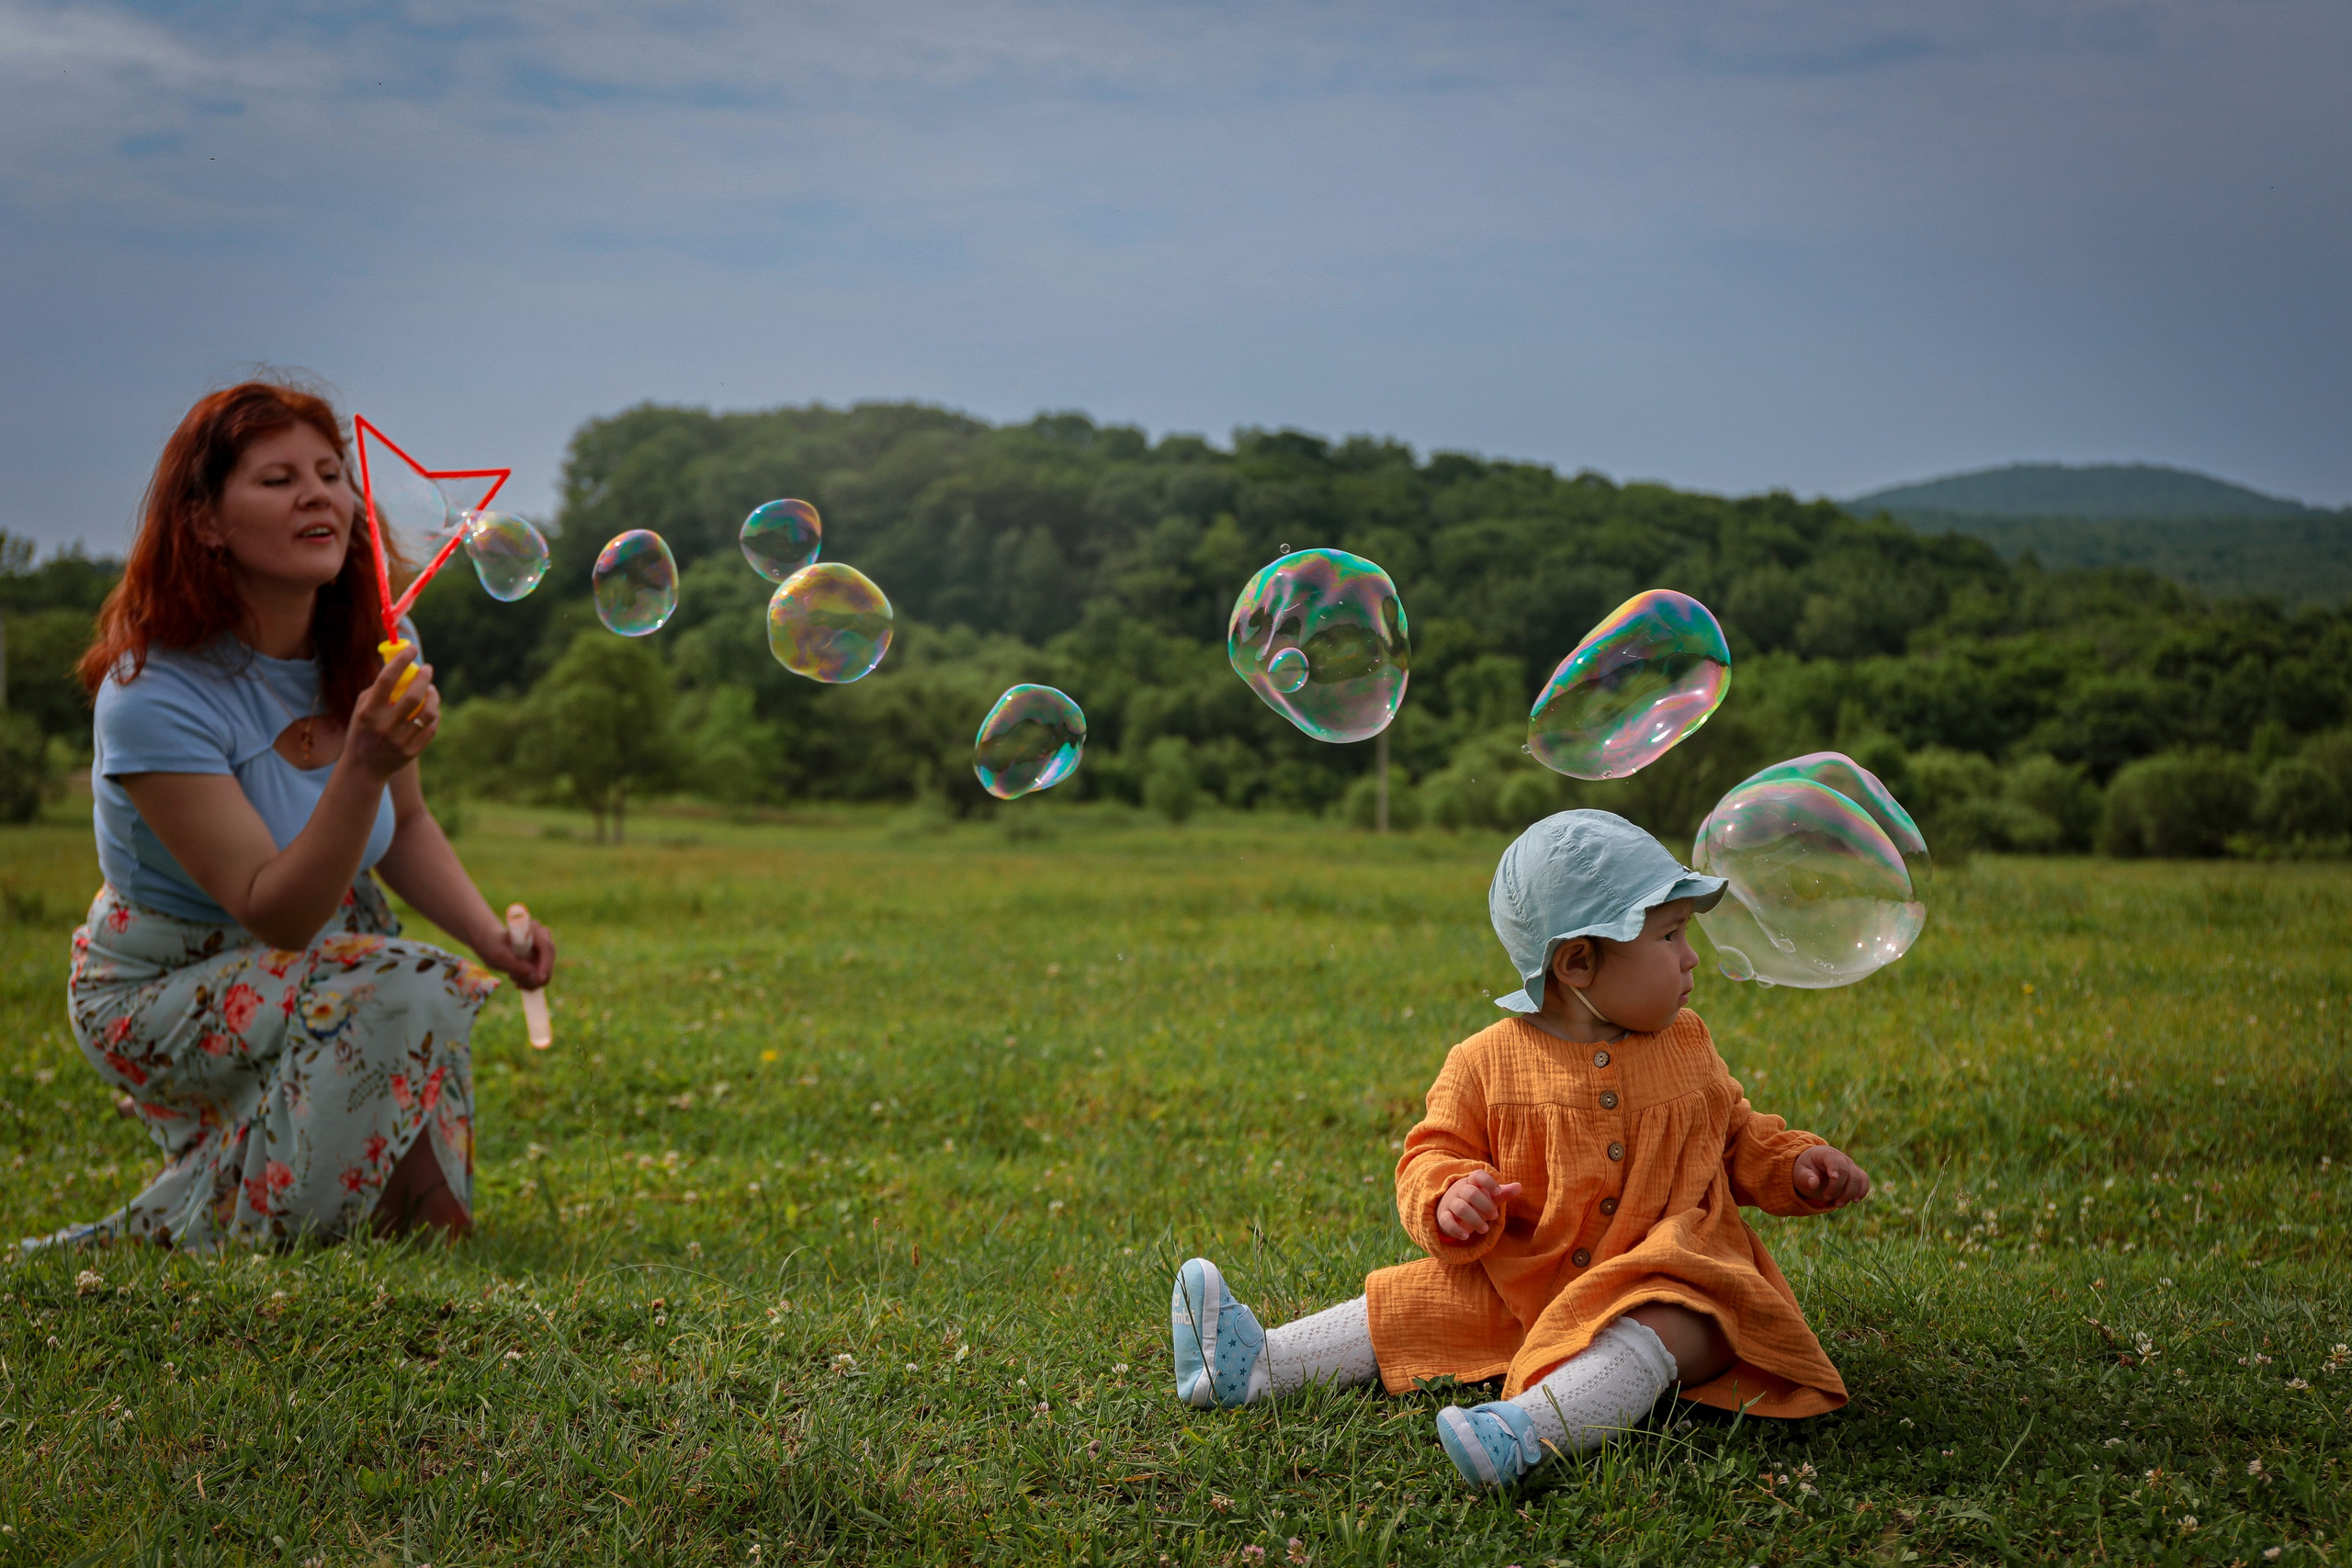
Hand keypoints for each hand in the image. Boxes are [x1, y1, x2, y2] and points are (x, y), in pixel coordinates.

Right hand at [347, 645, 439, 780]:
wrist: (363, 767)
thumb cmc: (363, 729)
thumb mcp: (362, 708)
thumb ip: (378, 689)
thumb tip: (400, 666)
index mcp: (369, 712)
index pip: (387, 680)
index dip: (401, 661)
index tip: (412, 649)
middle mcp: (384, 726)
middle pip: (413, 696)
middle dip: (424, 678)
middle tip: (427, 669)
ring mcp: (400, 740)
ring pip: (428, 713)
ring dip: (433, 697)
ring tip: (431, 689)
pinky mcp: (412, 751)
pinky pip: (431, 728)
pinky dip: (434, 714)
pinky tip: (432, 707)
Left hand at [475, 918, 555, 989]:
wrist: (491, 943)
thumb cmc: (493, 946)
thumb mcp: (500, 957)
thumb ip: (517, 967)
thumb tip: (537, 979)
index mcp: (533, 929)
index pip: (547, 948)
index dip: (546, 965)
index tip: (539, 980)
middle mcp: (543, 936)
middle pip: (549, 961)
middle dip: (535, 977)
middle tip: (516, 983)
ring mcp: (544, 948)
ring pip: (546, 972)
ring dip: (530, 980)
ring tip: (512, 976)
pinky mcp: (543, 959)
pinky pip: (542, 976)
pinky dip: (530, 982)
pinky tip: (517, 979)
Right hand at [1436, 1169, 1523, 1240]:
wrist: (1451, 1210)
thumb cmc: (1476, 1202)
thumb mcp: (1489, 1197)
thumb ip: (1503, 1193)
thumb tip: (1519, 1186)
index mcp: (1472, 1182)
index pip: (1478, 1175)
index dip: (1489, 1182)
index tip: (1498, 1192)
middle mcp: (1460, 1190)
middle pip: (1471, 1193)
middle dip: (1485, 1206)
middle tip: (1494, 1217)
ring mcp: (1450, 1203)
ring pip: (1461, 1208)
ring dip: (1475, 1220)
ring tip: (1485, 1229)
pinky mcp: (1443, 1217)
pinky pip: (1447, 1221)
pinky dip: (1456, 1229)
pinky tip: (1466, 1237)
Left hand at [1794, 1144, 1870, 1209]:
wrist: (1813, 1169)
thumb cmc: (1806, 1170)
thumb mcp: (1800, 1173)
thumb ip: (1805, 1177)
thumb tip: (1813, 1183)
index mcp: (1825, 1153)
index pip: (1833, 1159)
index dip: (1835, 1168)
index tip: (1833, 1178)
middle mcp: (1841, 1157)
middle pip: (1847, 1171)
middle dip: (1838, 1187)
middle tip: (1826, 1198)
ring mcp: (1850, 1165)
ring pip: (1858, 1178)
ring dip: (1850, 1193)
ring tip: (1838, 1204)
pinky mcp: (1856, 1174)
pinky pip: (1864, 1181)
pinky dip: (1862, 1191)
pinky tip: (1855, 1201)